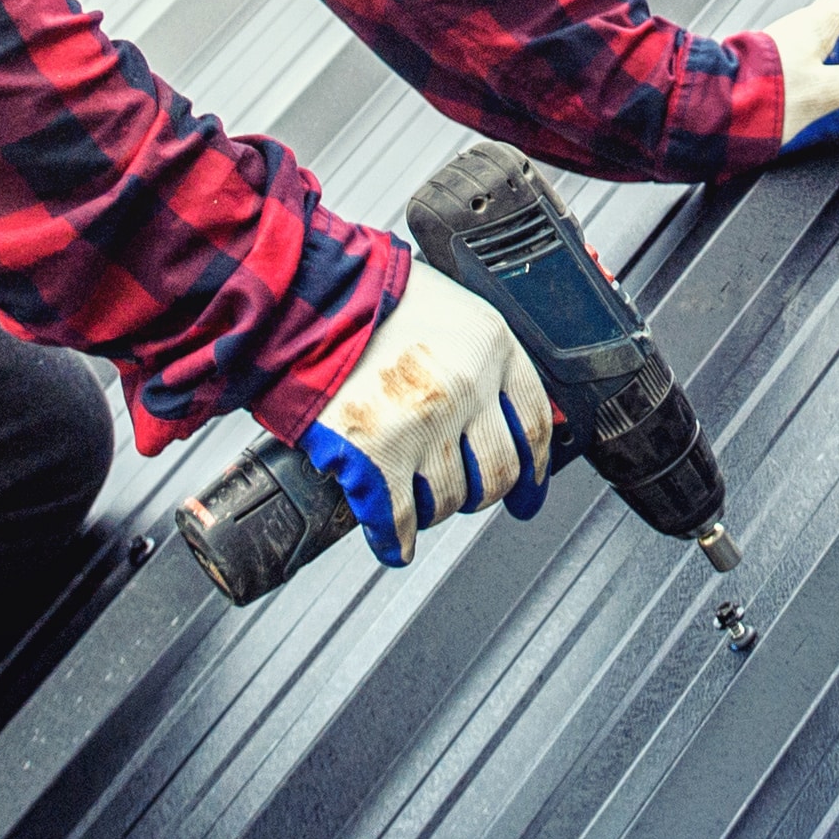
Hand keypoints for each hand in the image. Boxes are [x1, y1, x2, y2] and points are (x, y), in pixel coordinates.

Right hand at [297, 265, 554, 563]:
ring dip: (434, 509)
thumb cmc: (368, 297)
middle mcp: (466, 386)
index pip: (534, 423)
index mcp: (491, 345)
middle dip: (482, 493)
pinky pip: (398, 517)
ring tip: (415, 501)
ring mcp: (424, 424)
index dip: (535, 467)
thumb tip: (502, 408)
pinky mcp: (376, 453)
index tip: (528, 491)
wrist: (303, 295)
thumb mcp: (450, 309)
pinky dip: (394, 538)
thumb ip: (480, 355)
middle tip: (464, 497)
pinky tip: (393, 543)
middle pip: (497, 471)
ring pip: (450, 498)